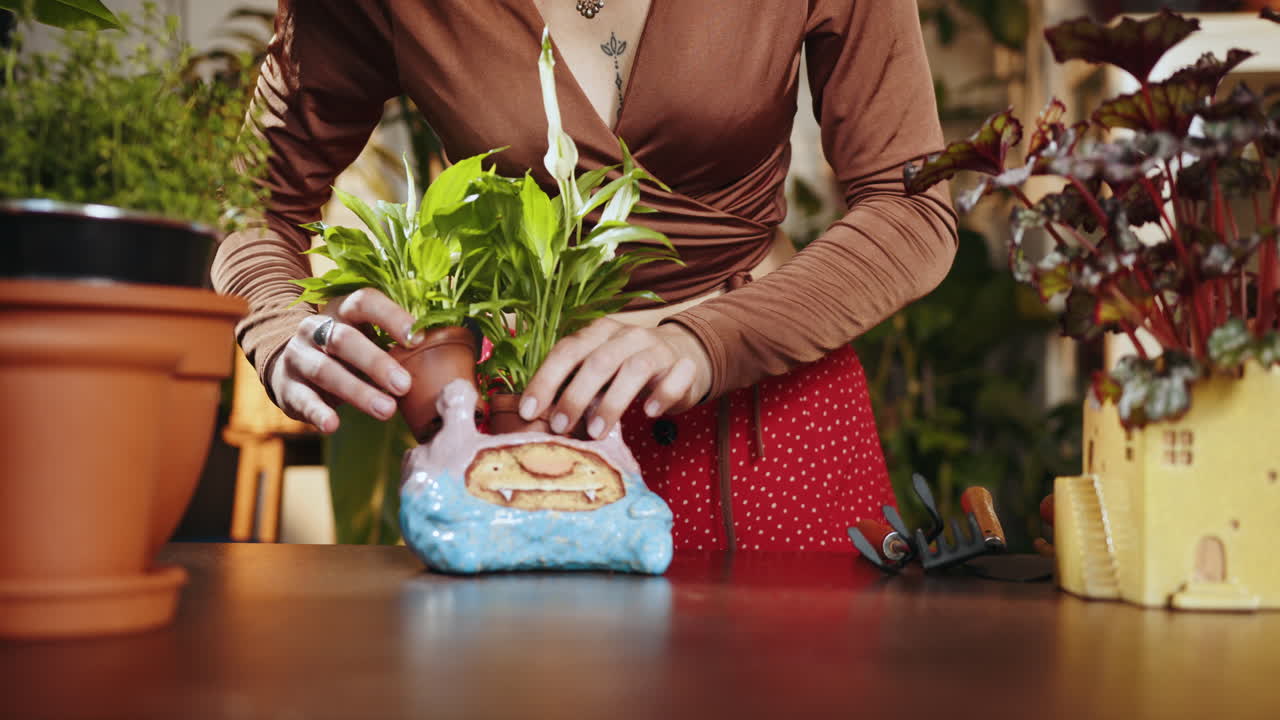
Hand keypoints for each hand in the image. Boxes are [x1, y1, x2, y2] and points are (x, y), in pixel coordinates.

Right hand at [270, 288, 420, 432]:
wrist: (290, 367)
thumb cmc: (346, 354)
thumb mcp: (365, 338)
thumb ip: (395, 342)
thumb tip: (445, 351)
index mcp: (341, 310)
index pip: (364, 302)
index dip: (391, 317)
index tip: (418, 339)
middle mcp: (316, 328)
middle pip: (344, 339)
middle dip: (377, 363)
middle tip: (405, 386)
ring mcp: (298, 356)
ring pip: (325, 370)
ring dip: (357, 391)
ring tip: (386, 410)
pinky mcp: (286, 387)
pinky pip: (302, 399)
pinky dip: (317, 413)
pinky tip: (333, 425)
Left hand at [519, 318, 711, 438]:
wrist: (684, 356)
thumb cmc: (629, 368)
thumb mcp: (600, 369)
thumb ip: (575, 384)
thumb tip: (540, 416)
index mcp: (599, 332)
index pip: (567, 351)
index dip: (546, 380)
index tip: (529, 411)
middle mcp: (628, 335)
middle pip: (598, 361)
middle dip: (575, 396)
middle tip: (561, 427)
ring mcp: (658, 348)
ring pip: (634, 369)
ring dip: (613, 402)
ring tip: (597, 432)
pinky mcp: (684, 366)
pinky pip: (675, 378)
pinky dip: (662, 395)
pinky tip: (650, 412)